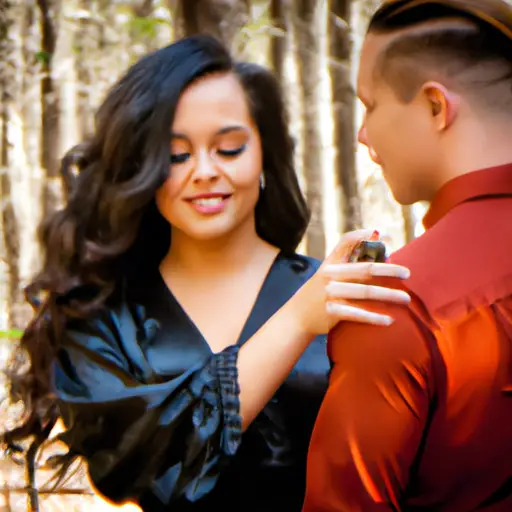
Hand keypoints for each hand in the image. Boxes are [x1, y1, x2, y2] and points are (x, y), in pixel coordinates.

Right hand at [295, 230, 410, 335]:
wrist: (296, 317)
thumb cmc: (319, 294)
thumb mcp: (328, 275)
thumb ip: (348, 265)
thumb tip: (380, 254)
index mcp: (330, 263)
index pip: (347, 242)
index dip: (366, 236)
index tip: (386, 236)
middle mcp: (330, 276)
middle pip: (364, 269)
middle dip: (388, 269)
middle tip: (407, 273)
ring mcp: (330, 294)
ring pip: (365, 292)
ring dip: (388, 295)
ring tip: (406, 299)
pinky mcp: (332, 312)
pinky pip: (357, 314)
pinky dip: (374, 317)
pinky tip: (389, 320)